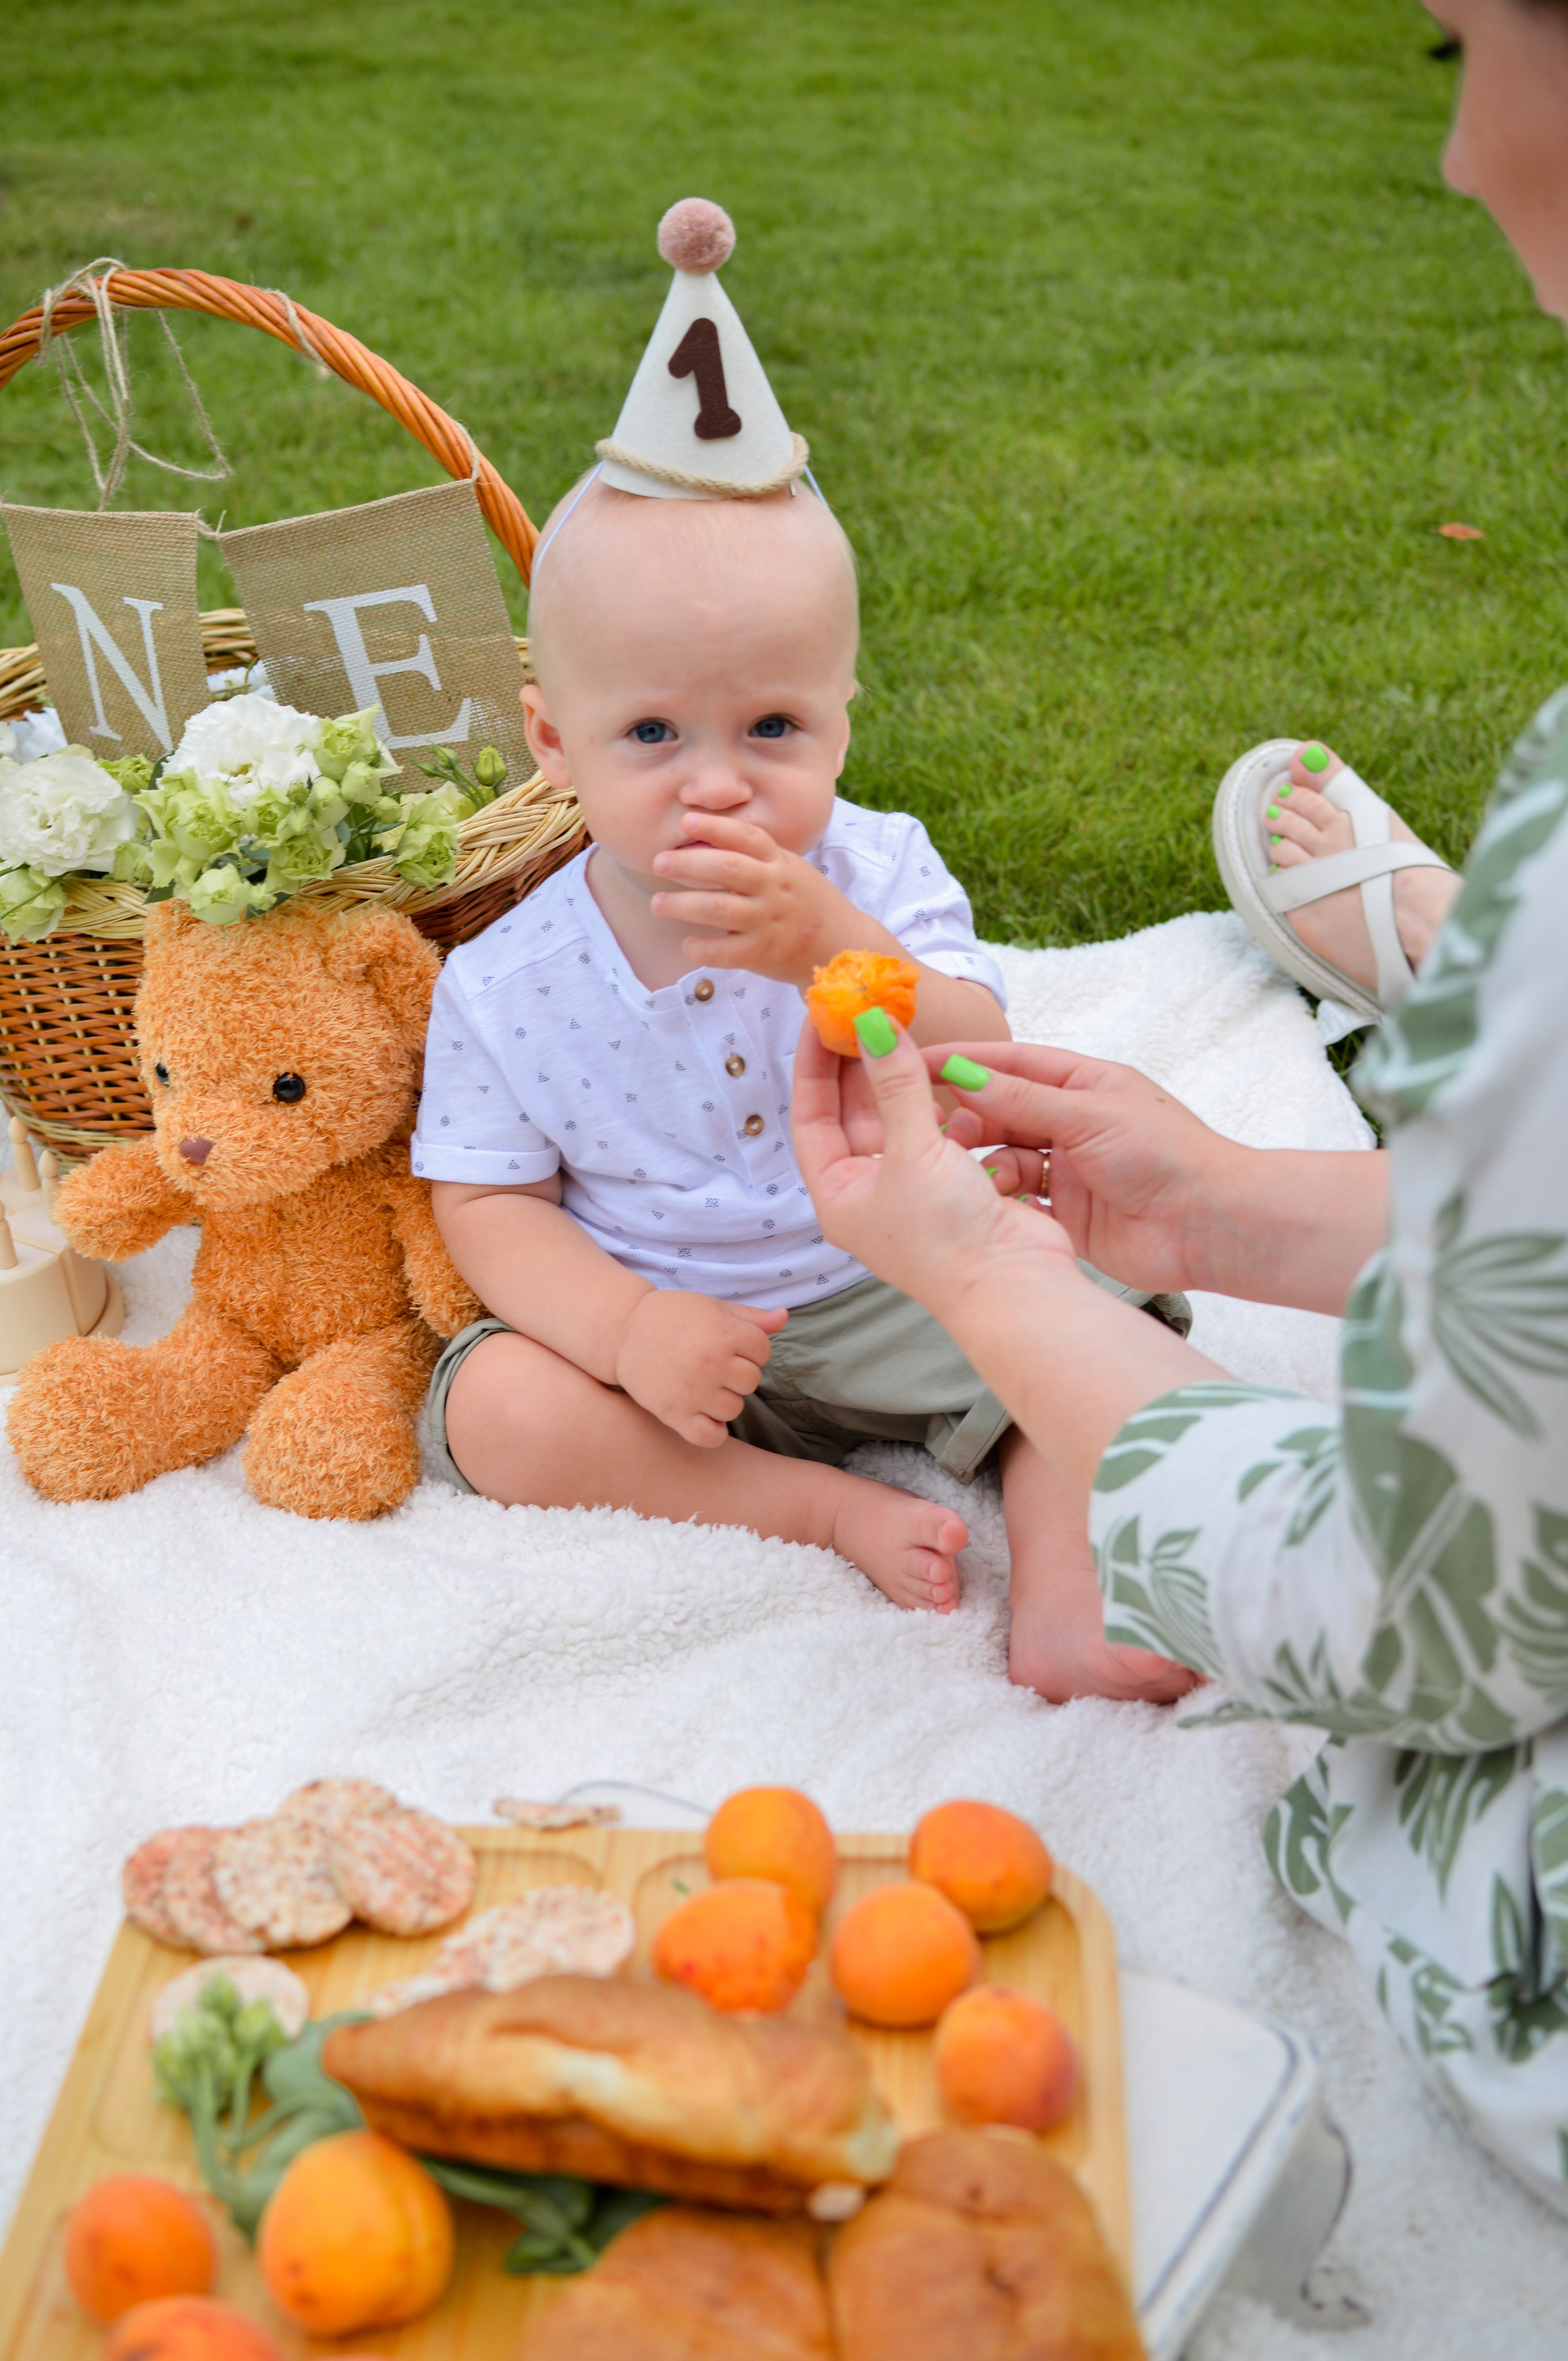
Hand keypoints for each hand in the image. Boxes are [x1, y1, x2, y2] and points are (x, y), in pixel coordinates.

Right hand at [613, 1288, 786, 1446]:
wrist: (624, 1330)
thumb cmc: (674, 1316)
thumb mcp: (713, 1308)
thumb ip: (751, 1317)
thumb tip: (783, 1317)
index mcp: (724, 1333)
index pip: (763, 1351)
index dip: (750, 1347)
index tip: (729, 1344)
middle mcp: (712, 1363)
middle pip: (751, 1381)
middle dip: (737, 1373)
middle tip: (712, 1364)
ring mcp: (694, 1392)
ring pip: (734, 1409)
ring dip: (724, 1400)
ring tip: (703, 1385)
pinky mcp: (674, 1414)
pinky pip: (710, 1437)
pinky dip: (713, 1432)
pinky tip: (704, 1416)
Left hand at [650, 812, 857, 984]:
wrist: (842, 946)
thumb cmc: (808, 905)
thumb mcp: (791, 870)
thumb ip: (758, 858)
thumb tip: (706, 842)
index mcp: (781, 864)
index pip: (748, 836)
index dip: (715, 826)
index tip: (686, 820)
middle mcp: (775, 889)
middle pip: (727, 867)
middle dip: (688, 863)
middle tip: (659, 862)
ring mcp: (769, 922)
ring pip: (719, 908)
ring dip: (682, 904)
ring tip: (657, 903)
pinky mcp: (764, 954)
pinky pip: (724, 952)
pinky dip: (700, 948)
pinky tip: (688, 944)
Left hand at [790, 1020, 1082, 1318]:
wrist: (1016, 1286)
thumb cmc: (948, 1238)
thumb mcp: (914, 1151)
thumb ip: (895, 1084)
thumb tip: (873, 1026)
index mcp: (839, 1194)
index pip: (811, 1117)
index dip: (813, 1066)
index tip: (821, 1019)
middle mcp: (870, 1191)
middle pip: (852, 1113)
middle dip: (857, 1063)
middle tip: (862, 1010)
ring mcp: (913, 1188)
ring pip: (897, 1117)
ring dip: (897, 1075)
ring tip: (898, 1026)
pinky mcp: (954, 1183)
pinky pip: (936, 1130)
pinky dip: (936, 1099)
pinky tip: (939, 1066)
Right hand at [930, 1041, 1240, 1295]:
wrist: (1209, 1226)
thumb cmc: (1166, 1155)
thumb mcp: (1089, 1115)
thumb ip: (1024, 1100)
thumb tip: (965, 1075)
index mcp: (1084, 1084)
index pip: (1012, 1064)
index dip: (965, 1061)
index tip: (917, 1061)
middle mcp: (1073, 1123)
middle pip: (1003, 1112)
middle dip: (968, 1118)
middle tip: (936, 1131)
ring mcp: (1069, 1169)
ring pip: (1006, 1157)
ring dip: (985, 1162)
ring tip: (966, 1172)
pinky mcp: (1067, 1212)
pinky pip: (1019, 1200)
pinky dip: (1001, 1200)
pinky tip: (987, 1203)